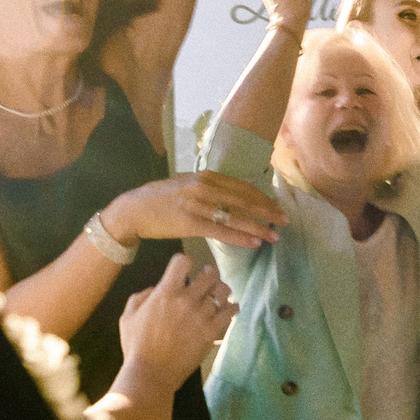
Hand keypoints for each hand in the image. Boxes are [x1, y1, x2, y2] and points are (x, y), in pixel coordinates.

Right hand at [107, 171, 286, 250]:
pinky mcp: (190, 223)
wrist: (134, 209)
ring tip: (275, 236)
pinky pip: (221, 231)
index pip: (242, 187)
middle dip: (268, 211)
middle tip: (285, 221)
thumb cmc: (161, 199)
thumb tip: (234, 196)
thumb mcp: (188, 185)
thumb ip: (210, 188)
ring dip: (259, 226)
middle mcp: (204, 187)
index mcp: (206, 176)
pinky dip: (240, 237)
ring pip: (236, 216)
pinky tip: (255, 242)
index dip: (263, 198)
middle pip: (244, 199)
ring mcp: (197, 205)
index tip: (278, 207)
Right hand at [117, 256, 238, 395]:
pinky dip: (232, 308)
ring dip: (221, 290)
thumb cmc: (136, 346)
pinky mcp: (212, 331)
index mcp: (165, 292)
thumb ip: (140, 297)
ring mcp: (201, 315)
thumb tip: (154, 289)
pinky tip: (230, 308)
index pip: (182, 261)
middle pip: (209, 274)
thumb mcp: (128, 317)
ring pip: (222, 292)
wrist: (151, 373)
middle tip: (209, 276)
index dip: (184, 261)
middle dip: (210, 272)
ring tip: (219, 294)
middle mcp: (186, 299)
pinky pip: (230, 312)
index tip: (185, 268)